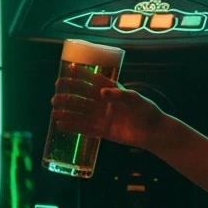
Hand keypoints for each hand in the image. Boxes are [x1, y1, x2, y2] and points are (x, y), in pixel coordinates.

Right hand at [51, 73, 165, 149]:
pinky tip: (60, 125)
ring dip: (66, 112)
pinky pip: (84, 128)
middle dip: (68, 96)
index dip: (78, 76)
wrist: (154, 132)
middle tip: (55, 97)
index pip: (91, 81)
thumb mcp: (136, 100)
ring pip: (80, 113)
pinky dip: (72, 127)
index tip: (65, 74)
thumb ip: (121, 95)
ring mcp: (101, 116)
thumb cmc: (147, 112)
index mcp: (110, 90)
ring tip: (54, 111)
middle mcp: (103, 102)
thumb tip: (102, 92)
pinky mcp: (102, 131)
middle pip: (81, 98)